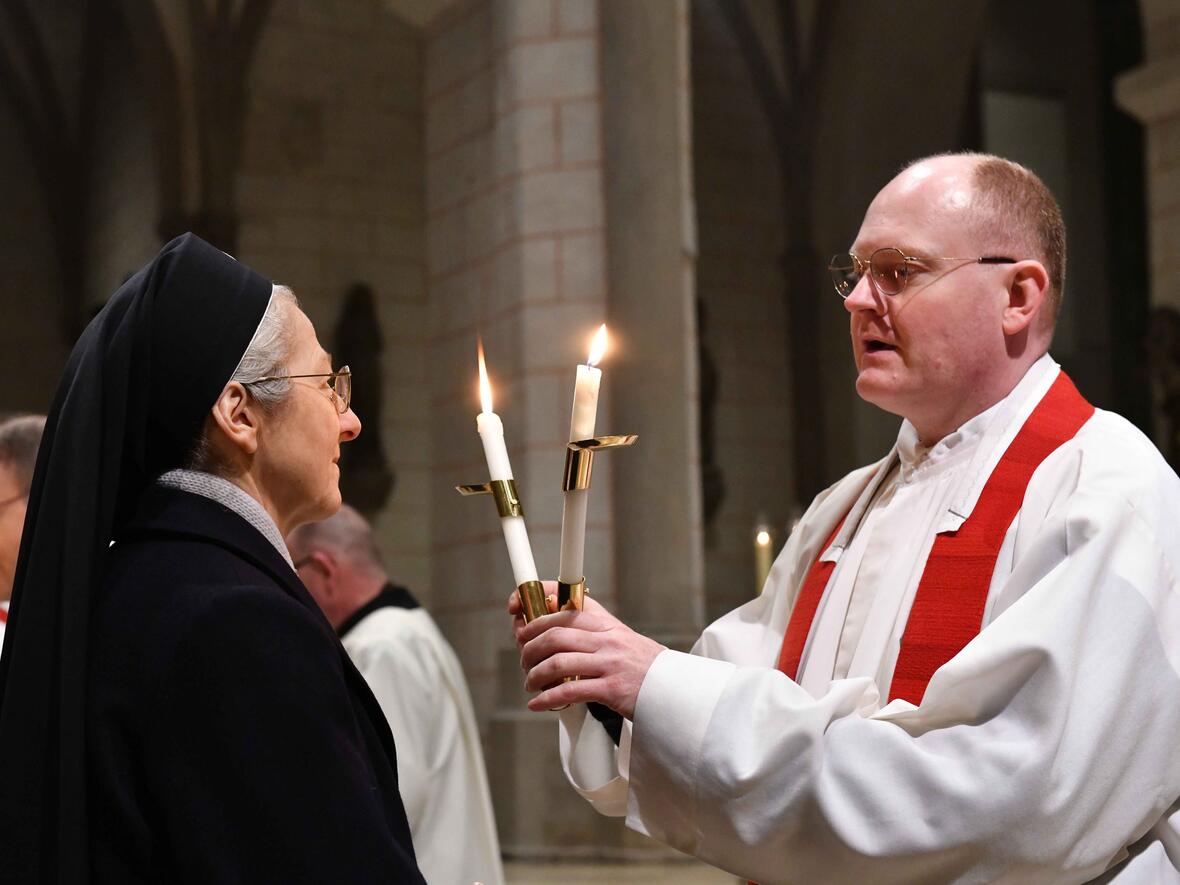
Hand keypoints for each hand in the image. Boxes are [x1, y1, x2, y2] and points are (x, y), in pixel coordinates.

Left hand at [508, 589, 665, 718]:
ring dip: (535, 674)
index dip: (535, 610)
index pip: (565, 607)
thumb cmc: (643, 666)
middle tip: (523, 659)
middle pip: (554, 634)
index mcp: (606, 624)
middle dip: (529, 647)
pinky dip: (547, 698)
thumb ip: (591, 632)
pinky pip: (569, 691)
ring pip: (557, 662)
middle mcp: (606, 639)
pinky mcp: (611, 689)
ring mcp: (609, 663)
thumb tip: (548, 633)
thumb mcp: (620, 638)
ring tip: (530, 684)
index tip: (517, 615)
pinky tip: (537, 704)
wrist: (674, 690)